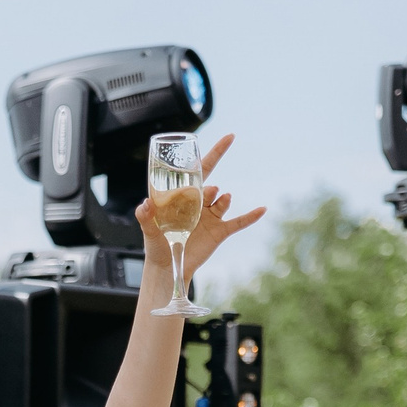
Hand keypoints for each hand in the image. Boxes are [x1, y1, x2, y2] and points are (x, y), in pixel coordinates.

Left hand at [134, 131, 265, 293]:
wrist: (169, 269)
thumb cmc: (156, 247)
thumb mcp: (149, 232)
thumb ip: (146, 218)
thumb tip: (145, 204)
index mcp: (182, 197)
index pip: (198, 170)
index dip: (214, 154)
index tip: (230, 137)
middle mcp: (197, 203)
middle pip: (210, 186)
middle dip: (211, 188)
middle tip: (209, 192)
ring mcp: (209, 217)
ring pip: (222, 202)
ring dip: (223, 200)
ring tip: (222, 200)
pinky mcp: (219, 232)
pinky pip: (238, 222)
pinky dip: (250, 216)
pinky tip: (262, 209)